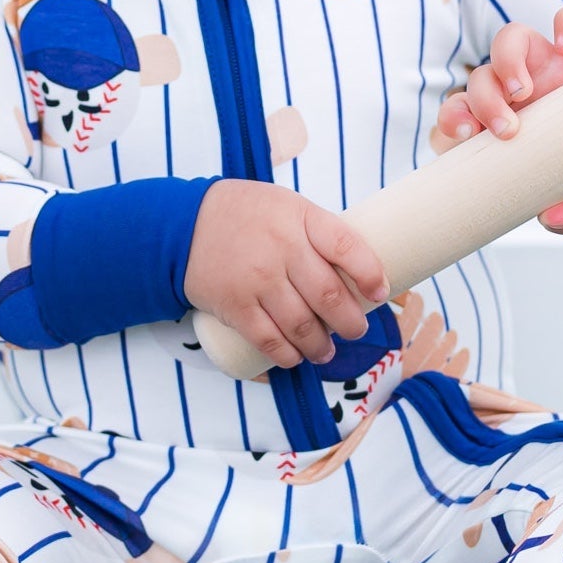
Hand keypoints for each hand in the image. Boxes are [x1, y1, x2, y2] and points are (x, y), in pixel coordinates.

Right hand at [187, 180, 390, 371]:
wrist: (183, 224)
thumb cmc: (245, 214)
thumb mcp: (285, 205)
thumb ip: (316, 233)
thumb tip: (356, 271)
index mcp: (301, 218)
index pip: (347, 246)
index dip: (370, 274)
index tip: (379, 292)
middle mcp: (282, 249)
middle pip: (330, 296)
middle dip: (351, 323)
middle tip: (356, 330)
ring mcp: (258, 280)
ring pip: (303, 326)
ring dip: (321, 346)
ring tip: (326, 351)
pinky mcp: (236, 306)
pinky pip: (269, 340)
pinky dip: (288, 356)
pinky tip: (296, 357)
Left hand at [432, 3, 562, 232]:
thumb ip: (561, 208)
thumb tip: (556, 220)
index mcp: (496, 121)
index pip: (457, 111)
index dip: (451, 119)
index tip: (462, 136)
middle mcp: (514, 87)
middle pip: (480, 78)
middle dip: (484, 101)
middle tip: (507, 131)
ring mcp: (546, 62)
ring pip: (510, 39)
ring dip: (508, 61)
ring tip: (524, 90)